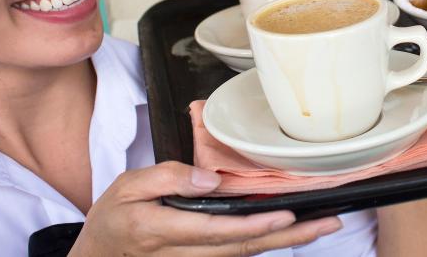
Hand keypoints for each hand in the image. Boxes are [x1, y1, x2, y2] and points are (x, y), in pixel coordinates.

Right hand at [69, 162, 341, 255]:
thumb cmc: (114, 217)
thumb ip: (167, 178)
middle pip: (242, 247)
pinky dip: (268, 243)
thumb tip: (209, 179)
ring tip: (321, 225)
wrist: (101, 254)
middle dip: (287, 236)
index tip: (286, 215)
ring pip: (246, 254)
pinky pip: (239, 254)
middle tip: (326, 222)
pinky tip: (293, 231)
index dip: (254, 225)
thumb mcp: (127, 186)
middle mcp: (183, 253)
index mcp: (162, 230)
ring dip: (285, 242)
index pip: (216, 230)